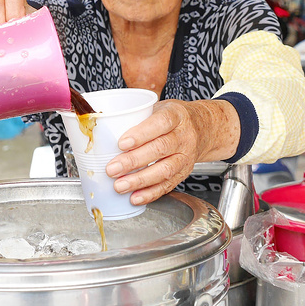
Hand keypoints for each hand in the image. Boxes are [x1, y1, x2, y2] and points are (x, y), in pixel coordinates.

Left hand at [105, 99, 239, 204]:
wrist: (203, 128)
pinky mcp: (184, 172)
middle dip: (134, 161)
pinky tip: (135, 197)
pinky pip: (168, 185)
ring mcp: (186, 156)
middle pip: (160, 149)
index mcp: (175, 115)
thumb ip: (136, 117)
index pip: (160, 123)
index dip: (141, 133)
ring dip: (140, 180)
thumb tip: (101, 128)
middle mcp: (183, 136)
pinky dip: (151, 193)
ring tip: (119, 186)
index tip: (122, 143)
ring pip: (165, 170)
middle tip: (112, 169)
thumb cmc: (173, 117)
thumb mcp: (158, 107)